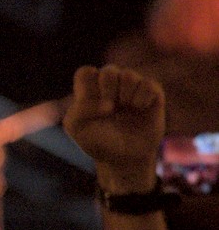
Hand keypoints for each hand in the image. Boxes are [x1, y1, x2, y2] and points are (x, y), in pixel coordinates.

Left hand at [62, 65, 164, 194]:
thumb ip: (79, 112)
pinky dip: (142, 98)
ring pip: (128, 75)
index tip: (90, 105)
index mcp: (90, 90)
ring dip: (125, 95)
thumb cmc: (98, 142)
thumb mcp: (77, 129)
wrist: (125, 158)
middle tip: (110, 109)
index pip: (86, 73)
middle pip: (109, 71)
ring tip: (126, 109)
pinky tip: (139, 108)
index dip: (89, 87)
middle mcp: (111, 86)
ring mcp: (132, 89)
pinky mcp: (152, 95)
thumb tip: (107, 104)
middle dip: (108, 91)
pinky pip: (149, 84)